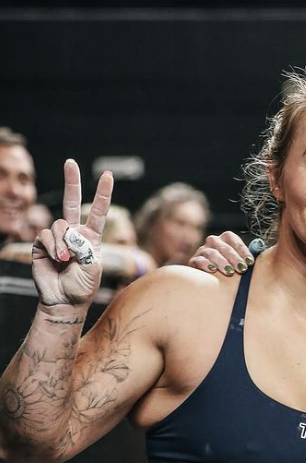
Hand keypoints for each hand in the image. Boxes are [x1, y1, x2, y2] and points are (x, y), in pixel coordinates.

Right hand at [31, 160, 111, 306]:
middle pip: (71, 202)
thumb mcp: (93, 266)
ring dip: (64, 243)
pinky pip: (46, 235)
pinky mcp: (42, 244)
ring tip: (67, 260)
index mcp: (91, 237)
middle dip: (71, 182)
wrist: (65, 300)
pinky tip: (58, 260)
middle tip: (71, 162)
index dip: (102, 194)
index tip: (107, 175)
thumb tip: (69, 234)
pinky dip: (54, 247)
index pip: (98, 211)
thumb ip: (85, 247)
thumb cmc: (83, 286)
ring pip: (59, 225)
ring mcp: (56, 238)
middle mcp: (74, 233)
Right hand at [189, 230, 254, 275]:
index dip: (243, 251)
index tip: (250, 263)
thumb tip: (261, 250)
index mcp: (226, 238)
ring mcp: (203, 250)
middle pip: (224, 247)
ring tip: (229, 272)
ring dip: (222, 262)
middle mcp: (213, 241)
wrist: (210, 279)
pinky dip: (205, 264)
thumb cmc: (232, 268)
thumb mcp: (241, 261)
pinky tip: (212, 270)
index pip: (235, 241)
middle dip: (235, 258)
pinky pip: (199, 260)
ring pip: (212, 253)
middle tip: (242, 269)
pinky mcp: (194, 261)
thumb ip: (249, 257)